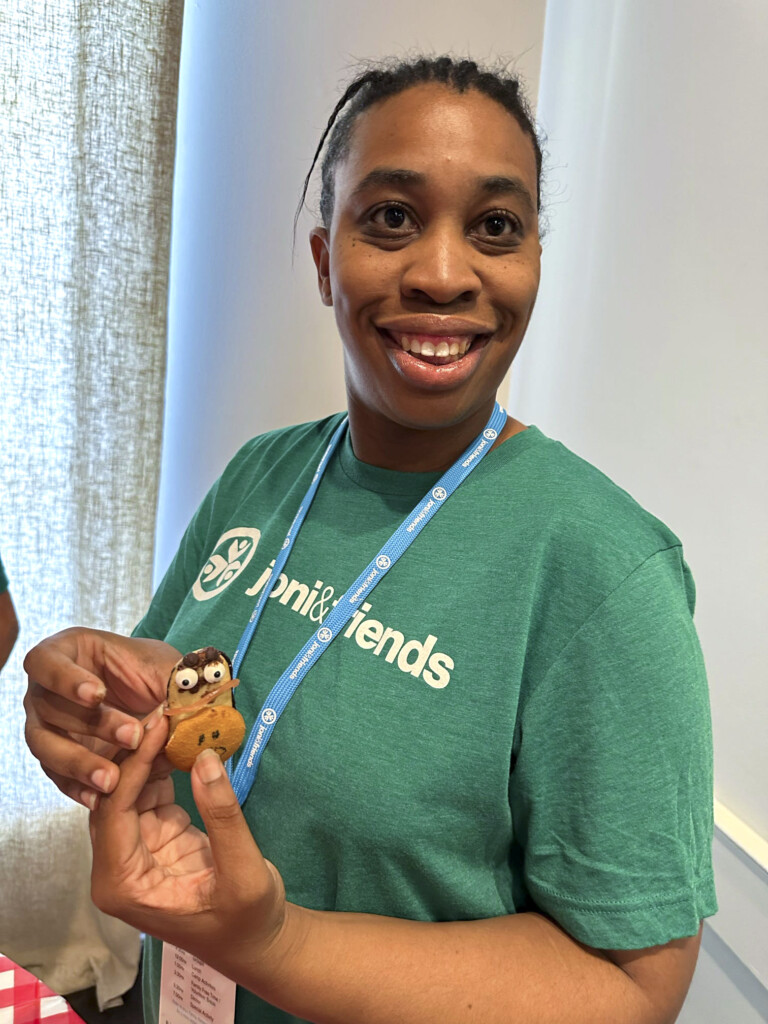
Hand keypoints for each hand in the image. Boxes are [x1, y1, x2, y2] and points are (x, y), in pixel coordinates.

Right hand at [24, 627, 180, 808]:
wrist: (161, 704)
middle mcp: (47, 689)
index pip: (46, 662)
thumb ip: (173, 680)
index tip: (98, 694)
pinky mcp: (58, 758)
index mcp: (68, 653)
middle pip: (49, 707)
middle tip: (131, 737)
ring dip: (79, 763)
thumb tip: (187, 701)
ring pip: (46, 746)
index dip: (65, 678)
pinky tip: (98, 799)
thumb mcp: (167, 669)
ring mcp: (47, 724)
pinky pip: (57, 776)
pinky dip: (77, 788)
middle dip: (91, 724)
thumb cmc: (156, 674)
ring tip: (112, 781)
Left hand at [89, 715, 290, 985]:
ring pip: (129, 789)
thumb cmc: (247, 920)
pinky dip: (165, 764)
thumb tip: (204, 757)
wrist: (258, 941)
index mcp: (122, 884)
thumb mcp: (243, 871)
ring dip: (151, 753)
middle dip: (138, 752)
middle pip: (114, 796)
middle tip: (165, 709)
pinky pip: (150, 791)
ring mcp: (135, 848)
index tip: (158, 724)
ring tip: (174, 714)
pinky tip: (180, 737)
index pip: (114, 811)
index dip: (134, 764)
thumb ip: (223, 816)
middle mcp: (117, 866)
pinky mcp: (155, 835)